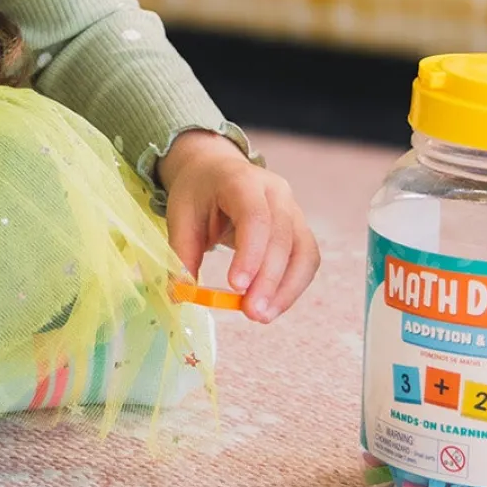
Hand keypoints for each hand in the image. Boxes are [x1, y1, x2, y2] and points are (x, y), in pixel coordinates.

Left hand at [155, 129, 319, 324]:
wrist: (215, 170)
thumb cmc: (198, 192)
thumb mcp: (180, 215)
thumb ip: (182, 253)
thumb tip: (180, 295)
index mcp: (242, 181)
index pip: (256, 217)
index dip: (250, 254)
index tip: (236, 287)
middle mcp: (276, 192)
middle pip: (282, 238)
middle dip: (269, 281)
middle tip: (251, 312)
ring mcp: (294, 209)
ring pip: (303, 252)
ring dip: (286, 289)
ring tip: (262, 316)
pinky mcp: (299, 229)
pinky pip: (306, 260)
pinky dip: (292, 287)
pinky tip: (272, 306)